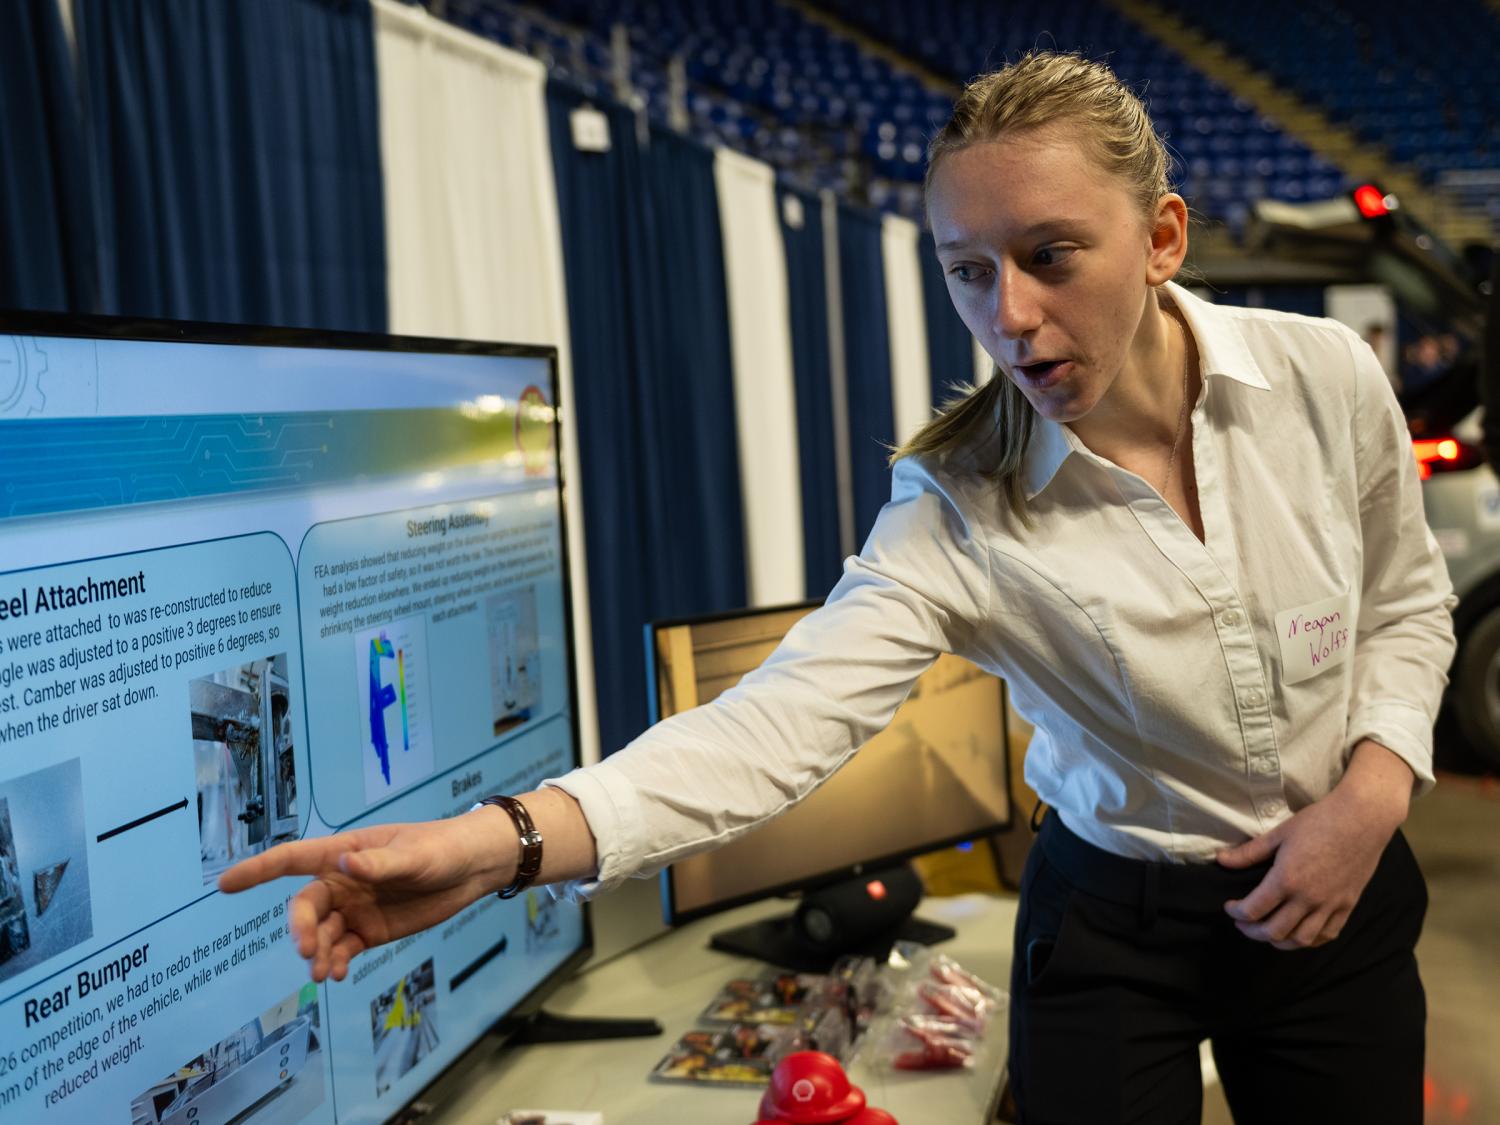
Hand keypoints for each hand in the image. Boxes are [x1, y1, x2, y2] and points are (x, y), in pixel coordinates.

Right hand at [218, 808, 514, 981]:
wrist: (473, 868)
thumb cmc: (441, 850)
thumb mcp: (415, 856)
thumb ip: (381, 863)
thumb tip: (344, 862)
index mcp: (345, 852)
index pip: (293, 859)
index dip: (258, 871)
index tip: (225, 885)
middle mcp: (342, 881)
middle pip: (305, 906)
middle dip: (300, 928)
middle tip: (307, 949)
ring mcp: (355, 908)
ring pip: (321, 933)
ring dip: (317, 952)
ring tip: (324, 971)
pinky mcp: (370, 931)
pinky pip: (342, 949)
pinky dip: (335, 962)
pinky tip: (338, 973)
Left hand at [1215, 741, 1412, 950]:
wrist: (1362, 820)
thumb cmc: (1318, 822)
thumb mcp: (1279, 834)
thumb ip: (1249, 852)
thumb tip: (1221, 860)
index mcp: (1287, 879)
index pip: (1254, 909)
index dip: (1236, 912)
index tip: (1229, 907)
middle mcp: (1308, 898)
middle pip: (1274, 931)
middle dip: (1252, 931)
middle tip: (1242, 923)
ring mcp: (1330, 905)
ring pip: (1301, 939)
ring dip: (1279, 942)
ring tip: (1267, 932)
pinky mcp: (1347, 906)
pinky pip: (1327, 935)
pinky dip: (1309, 941)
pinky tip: (1299, 934)